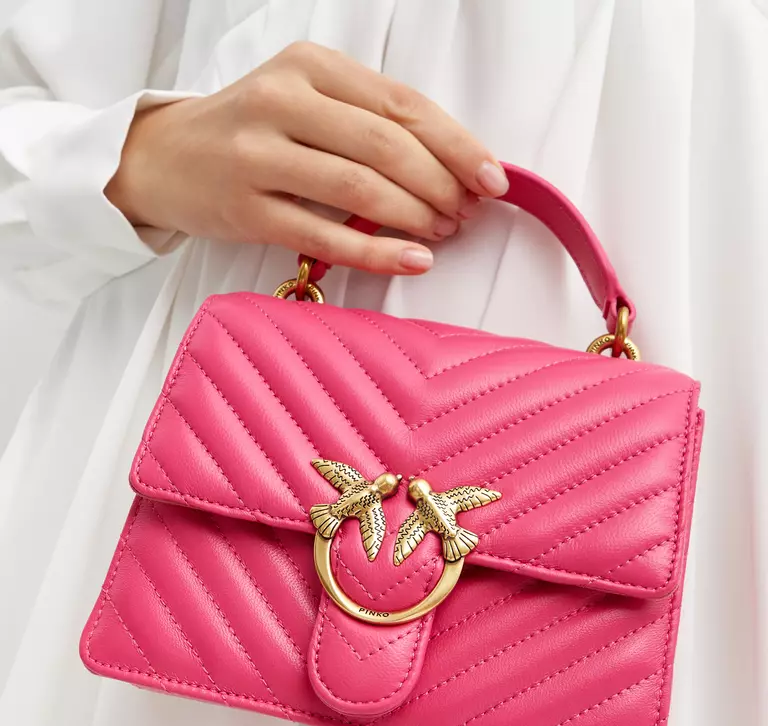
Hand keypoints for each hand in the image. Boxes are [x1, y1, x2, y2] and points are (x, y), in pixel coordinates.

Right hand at [106, 41, 508, 274]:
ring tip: (443, 234)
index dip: (456, 144)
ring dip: (415, 216)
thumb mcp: (304, 100)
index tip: (493, 177)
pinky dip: (376, 251)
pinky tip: (412, 260)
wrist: (161, 158)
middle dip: (441, 185)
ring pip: (359, 187)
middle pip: (386, 146)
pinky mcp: (245, 210)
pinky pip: (325, 235)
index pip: (401, 104)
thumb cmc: (248, 131)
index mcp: (309, 66)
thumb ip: (366, 121)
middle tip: (467, 214)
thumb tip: (449, 167)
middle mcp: (283, 101)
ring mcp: (259, 156)